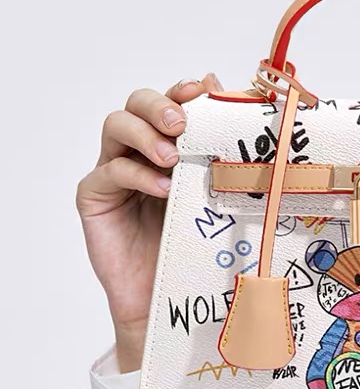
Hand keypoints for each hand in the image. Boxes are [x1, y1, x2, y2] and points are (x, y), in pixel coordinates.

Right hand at [75, 71, 222, 371]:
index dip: (182, 90)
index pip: (171, 102)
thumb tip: (237, 106)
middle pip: (137, 104)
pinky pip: (108, 173)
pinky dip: (136, 174)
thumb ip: (223, 153)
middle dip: (159, 106)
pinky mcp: (95, 198)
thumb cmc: (199, 245)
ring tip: (171, 157)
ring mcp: (114, 172)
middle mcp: (140, 151)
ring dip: (145, 134)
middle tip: (180, 124)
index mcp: (171, 143)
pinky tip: (162, 188)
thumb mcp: (219, 193)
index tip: (201, 90)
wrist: (174, 298)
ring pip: (116, 126)